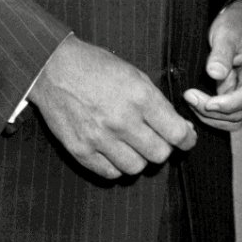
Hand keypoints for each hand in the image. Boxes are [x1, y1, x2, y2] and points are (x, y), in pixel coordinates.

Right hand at [29, 33, 194, 178]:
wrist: (54, 69)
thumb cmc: (97, 67)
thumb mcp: (135, 75)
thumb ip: (157, 103)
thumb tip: (180, 127)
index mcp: (140, 97)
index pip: (176, 133)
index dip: (187, 139)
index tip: (187, 140)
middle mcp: (122, 120)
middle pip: (159, 154)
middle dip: (163, 148)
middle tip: (157, 139)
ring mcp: (100, 138)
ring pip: (136, 168)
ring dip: (139, 158)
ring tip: (133, 144)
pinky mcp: (81, 151)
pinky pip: (110, 174)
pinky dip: (117, 166)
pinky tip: (114, 151)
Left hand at [183, 0, 241, 130]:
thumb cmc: (237, 24)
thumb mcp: (227, 33)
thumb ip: (222, 53)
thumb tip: (215, 74)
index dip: (228, 104)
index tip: (207, 103)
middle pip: (239, 113)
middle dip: (213, 111)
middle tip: (189, 96)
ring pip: (232, 119)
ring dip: (210, 116)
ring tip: (190, 99)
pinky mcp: (235, 95)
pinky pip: (225, 113)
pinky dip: (210, 114)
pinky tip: (195, 102)